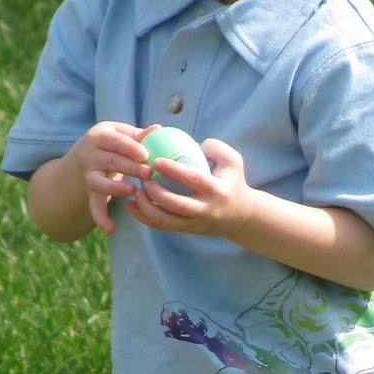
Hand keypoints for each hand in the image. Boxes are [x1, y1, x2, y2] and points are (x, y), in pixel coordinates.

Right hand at [68, 121, 157, 232]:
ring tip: (132, 190)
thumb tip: (159, 129)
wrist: (85, 156)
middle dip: (129, 167)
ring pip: (99, 183)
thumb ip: (139, 135)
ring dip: (115, 188)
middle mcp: (89, 155)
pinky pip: (94, 205)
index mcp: (99, 136)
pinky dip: (101, 218)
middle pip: (110, 161)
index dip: (129, 147)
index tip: (145, 155)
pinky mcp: (90, 192)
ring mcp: (88, 174)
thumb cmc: (113, 143)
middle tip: (148, 174)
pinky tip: (111, 229)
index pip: (114, 141)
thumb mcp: (122, 134)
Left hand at [123, 138, 256, 241]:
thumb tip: (192, 142)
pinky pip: (162, 226)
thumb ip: (215, 148)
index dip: (174, 170)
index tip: (156, 160)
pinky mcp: (186, 231)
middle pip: (176, 205)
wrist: (241, 218)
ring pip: (166, 220)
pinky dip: (144, 217)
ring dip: (146, 207)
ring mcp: (195, 223)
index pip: (194, 180)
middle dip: (156, 192)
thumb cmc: (233, 182)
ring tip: (135, 192)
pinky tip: (132, 205)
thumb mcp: (233, 162)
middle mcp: (206, 210)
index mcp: (217, 191)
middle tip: (142, 177)